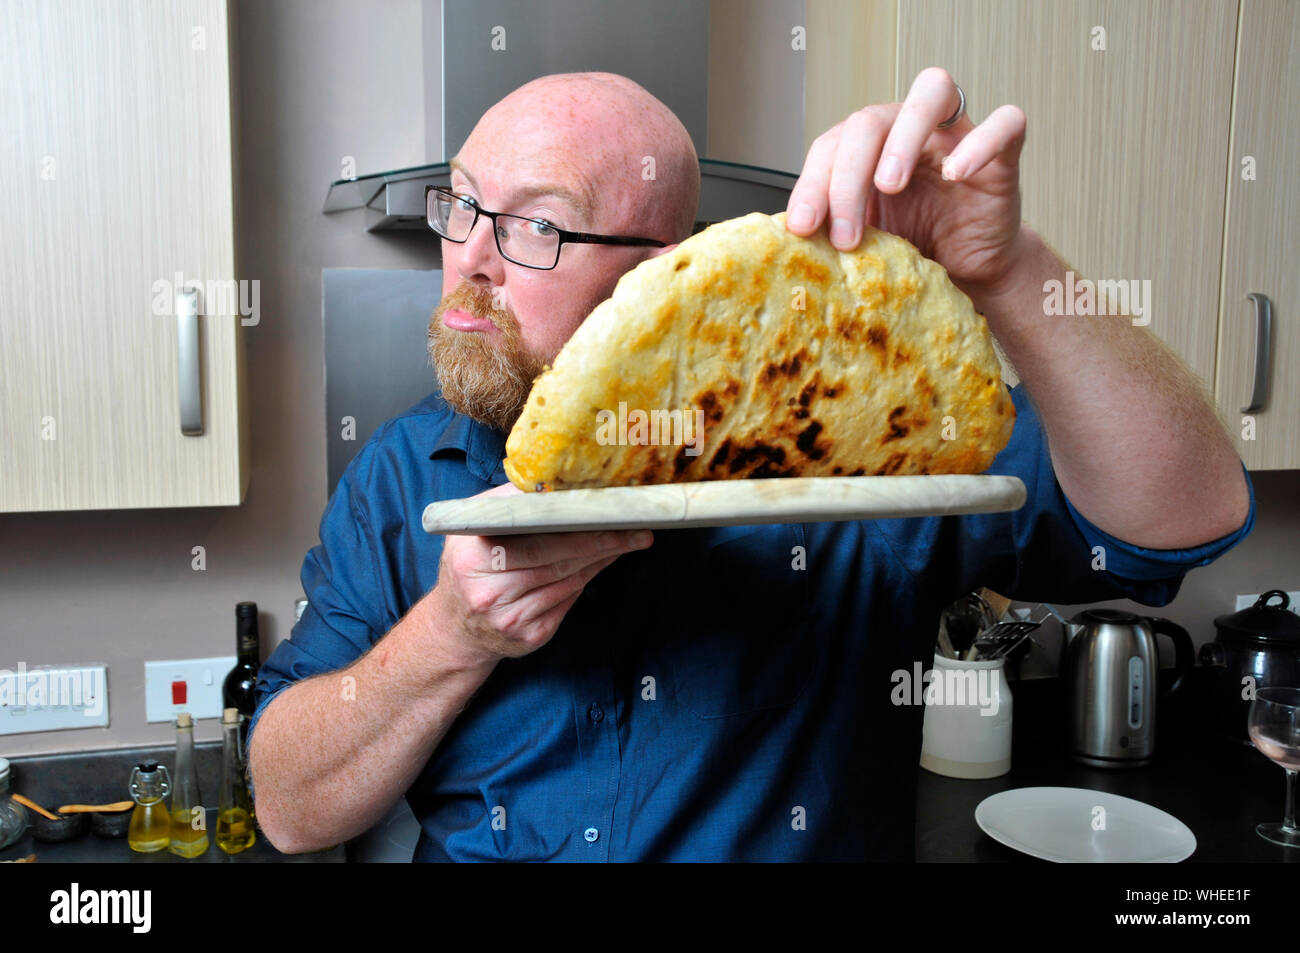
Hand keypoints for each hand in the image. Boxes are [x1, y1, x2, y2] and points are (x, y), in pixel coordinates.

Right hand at [433, 484, 652, 663]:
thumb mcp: (472, 529)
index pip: (535, 538)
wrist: (454, 628)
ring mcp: (510, 618)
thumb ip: (506, 504)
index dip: (575, 526)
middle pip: (557, 560)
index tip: (608, 513)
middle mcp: (489, 592)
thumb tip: (555, 482)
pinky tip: (601, 562)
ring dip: (601, 559)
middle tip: (636, 529)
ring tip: (628, 540)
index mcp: (473, 556)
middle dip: (602, 542)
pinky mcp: (529, 637)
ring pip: (568, 580)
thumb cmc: (469, 567)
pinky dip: (586, 579)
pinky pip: (567, 602)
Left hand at [786, 67, 1027, 297]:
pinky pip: (1004, 124)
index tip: (802, 228)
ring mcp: (957, 135)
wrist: (968, 272)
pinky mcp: (1004, 154)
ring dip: (904, 136)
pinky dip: (979, 144)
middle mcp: (909, 130)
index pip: (830, 145)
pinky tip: (955, 174)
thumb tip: (788, 237)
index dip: (811, 184)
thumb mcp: (865, 242)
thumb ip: (832, 228)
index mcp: (869, 149)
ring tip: (888, 185)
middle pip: (870, 120)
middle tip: (844, 235)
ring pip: (933, 92)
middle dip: (847, 178)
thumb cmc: (916, 248)